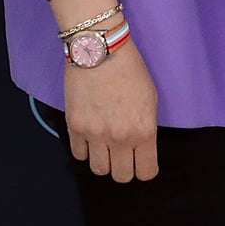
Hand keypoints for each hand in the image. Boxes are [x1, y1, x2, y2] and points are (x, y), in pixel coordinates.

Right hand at [62, 36, 158, 181]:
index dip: (144, 169)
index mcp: (143, 131)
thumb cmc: (130, 70)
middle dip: (123, 167)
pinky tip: (89, 136)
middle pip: (121, 176)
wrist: (100, 49)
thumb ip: (145, 128)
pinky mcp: (75, 127)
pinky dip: (84, 149)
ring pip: (98, 170)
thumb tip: (139, 147)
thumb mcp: (150, 99)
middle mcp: (119, 138)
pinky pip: (78, 155)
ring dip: (103, 160)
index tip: (141, 161)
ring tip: (104, 145)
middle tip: (121, 154)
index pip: (146, 172)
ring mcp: (95, 134)